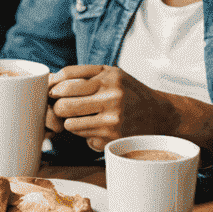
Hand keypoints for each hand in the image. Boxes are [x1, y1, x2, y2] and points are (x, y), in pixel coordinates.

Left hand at [46, 65, 179, 151]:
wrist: (161, 115)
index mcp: (109, 76)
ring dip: (70, 122)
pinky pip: (83, 137)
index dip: (53, 86)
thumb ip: (84, 74)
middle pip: (64, 104)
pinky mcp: (113, 137)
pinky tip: (95, 127)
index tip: (52, 91)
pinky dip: (84, 133)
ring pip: (70, 124)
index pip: (67, 79)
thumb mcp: (112, 74)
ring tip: (80, 117)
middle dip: (57, 107)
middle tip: (61, 107)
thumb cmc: (130, 92)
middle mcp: (111, 96)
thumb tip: (51, 80)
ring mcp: (112, 119)